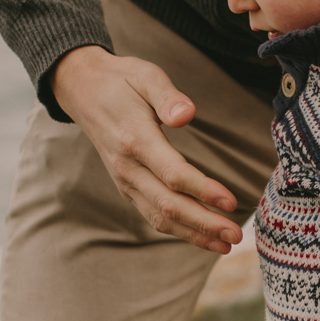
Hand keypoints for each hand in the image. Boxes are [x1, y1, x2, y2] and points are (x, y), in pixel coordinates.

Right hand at [52, 44, 239, 253]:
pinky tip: (203, 238)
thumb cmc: (121, 82)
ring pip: (161, 217)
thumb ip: (167, 96)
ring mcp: (125, 182)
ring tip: (226, 245)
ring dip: (194, 234)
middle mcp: (128, 167)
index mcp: (135, 140)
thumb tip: (186, 115)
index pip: (173, 174)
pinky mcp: (128, 188)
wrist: (84, 92)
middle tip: (235, 236)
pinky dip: (180, 230)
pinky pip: (153, 215)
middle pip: (168, 204)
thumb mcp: (145, 75)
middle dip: (204, 223)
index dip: (202, 190)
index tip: (230, 201)